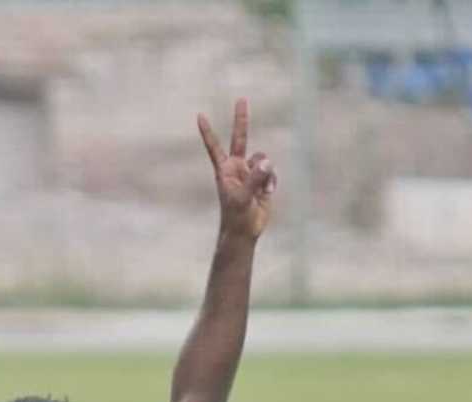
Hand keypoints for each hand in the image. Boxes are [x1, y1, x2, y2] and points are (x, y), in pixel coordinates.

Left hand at [198, 98, 276, 240]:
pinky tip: (268, 193)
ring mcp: (250, 172)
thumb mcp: (242, 198)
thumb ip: (254, 179)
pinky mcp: (262, 180)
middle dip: (241, 120)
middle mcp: (237, 167)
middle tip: (241, 99)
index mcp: (225, 170)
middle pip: (240, 138)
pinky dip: (272, 181)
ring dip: (265, 173)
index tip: (199, 116)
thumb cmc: (236, 216)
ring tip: (262, 190)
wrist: (244, 232)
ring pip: (263, 159)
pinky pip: (271, 172)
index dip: (208, 132)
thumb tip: (267, 161)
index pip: (215, 147)